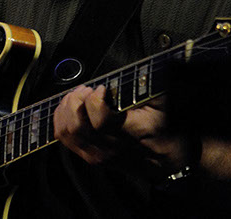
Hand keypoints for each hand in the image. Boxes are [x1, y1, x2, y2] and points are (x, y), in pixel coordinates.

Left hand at [54, 84, 186, 177]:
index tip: (102, 88)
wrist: (168, 157)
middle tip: (88, 90)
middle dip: (76, 100)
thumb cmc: (166, 125)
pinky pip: (64, 138)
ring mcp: (101, 155)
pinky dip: (61, 118)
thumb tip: (131, 72)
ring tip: (80, 96)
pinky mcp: (92, 158)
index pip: (101, 121)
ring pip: (67, 131)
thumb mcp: (164, 101)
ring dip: (67, 107)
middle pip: (77, 126)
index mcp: (135, 133)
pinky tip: (72, 107)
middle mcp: (114, 148)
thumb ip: (146, 86)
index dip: (95, 99)